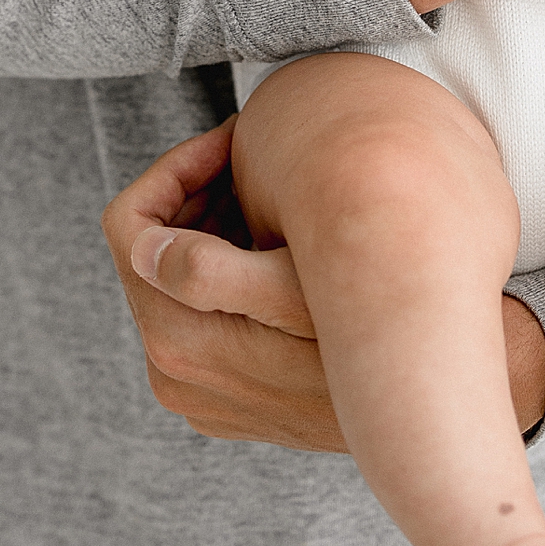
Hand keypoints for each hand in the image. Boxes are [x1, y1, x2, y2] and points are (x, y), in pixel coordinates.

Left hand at [101, 119, 544, 444]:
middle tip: (254, 154)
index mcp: (176, 338)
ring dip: (209, 227)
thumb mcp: (293, 287)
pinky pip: (196, 313)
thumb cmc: (365, 335)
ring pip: (170, 279)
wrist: (415, 404)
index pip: (129, 228)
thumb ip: (207, 270)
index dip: (173, 170)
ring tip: (270, 191)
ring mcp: (195, 387)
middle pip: (146, 251)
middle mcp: (172, 372)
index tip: (230, 142)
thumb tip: (142, 245)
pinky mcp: (220, 393)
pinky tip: (274, 242)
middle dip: (193, 192)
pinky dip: (221, 270)